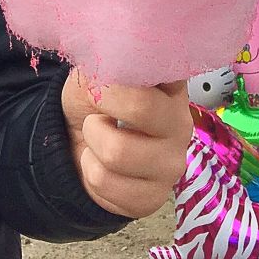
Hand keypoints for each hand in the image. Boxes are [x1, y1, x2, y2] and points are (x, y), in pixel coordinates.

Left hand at [61, 68, 191, 217]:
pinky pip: (106, 183)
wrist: (77, 141)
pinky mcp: (155, 197)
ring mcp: (173, 164)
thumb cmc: (93, 100)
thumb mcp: (95, 70)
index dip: (133, 63)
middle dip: (101, 104)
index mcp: (172, 84)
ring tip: (97, 134)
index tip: (114, 65)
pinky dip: (89, 169)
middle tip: (97, 107)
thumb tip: (114, 62)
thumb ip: (110, 62)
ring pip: (117, 152)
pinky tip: (99, 162)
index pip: (167, 65)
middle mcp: (181, 122)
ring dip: (92, 139)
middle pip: (142, 107)